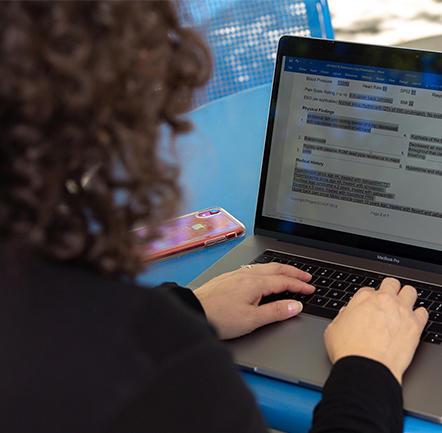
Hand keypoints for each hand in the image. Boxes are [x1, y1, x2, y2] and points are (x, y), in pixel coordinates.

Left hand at [193, 263, 314, 339]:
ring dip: (279, 269)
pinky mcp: (228, 277)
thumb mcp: (252, 320)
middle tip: (306, 276)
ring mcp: (236, 274)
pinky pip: (252, 268)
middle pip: (276, 268)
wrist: (194, 310)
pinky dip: (265, 271)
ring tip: (288, 274)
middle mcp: (246, 274)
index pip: (284, 281)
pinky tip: (262, 276)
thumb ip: (276, 312)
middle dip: (293, 272)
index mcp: (255, 283)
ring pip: (263, 267)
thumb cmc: (219, 317)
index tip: (310, 288)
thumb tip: (295, 305)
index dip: (299, 285)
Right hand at [324, 277, 427, 383]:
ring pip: (410, 292)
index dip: (369, 299)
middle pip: (392, 284)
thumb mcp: (332, 329)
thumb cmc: (348, 351)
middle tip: (388, 301)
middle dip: (390, 290)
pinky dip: (419, 315)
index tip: (370, 307)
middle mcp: (383, 300)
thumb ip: (340, 318)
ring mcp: (401, 311)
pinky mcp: (415, 325)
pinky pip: (423, 312)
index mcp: (362, 298)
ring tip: (403, 308)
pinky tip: (413, 322)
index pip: (370, 290)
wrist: (366, 368)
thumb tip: (346, 315)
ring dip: (406, 298)